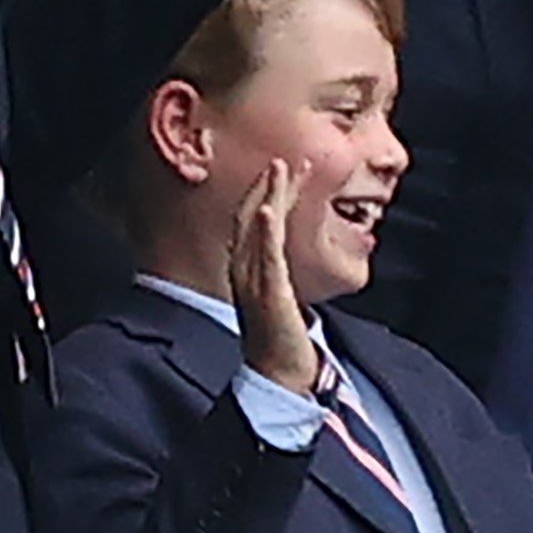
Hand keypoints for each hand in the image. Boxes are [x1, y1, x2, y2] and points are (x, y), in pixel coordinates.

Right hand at [231, 158, 319, 397]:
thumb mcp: (279, 293)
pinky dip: (264, 232)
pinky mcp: (268, 294)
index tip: (288, 166)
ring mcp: (254, 281)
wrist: (280, 373)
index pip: (255, 220)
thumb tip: (286, 250)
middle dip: (266, 186)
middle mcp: (244, 270)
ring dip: (267, 196)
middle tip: (283, 159)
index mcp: (247, 268)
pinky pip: (265, 258)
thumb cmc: (282, 336)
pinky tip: (266, 211)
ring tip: (277, 169)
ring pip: (257, 229)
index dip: (269, 191)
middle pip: (250, 216)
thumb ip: (278, 268)